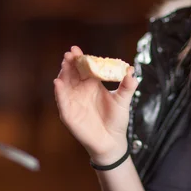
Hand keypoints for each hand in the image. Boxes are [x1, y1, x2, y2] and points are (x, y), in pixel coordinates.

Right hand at [54, 46, 138, 164]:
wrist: (112, 141)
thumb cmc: (116, 120)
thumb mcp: (123, 100)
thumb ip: (127, 86)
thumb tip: (131, 70)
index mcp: (92, 84)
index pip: (83, 68)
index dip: (79, 58)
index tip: (76, 49)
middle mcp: (80, 91)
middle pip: (72, 73)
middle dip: (69, 63)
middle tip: (70, 54)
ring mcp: (73, 102)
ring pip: (64, 84)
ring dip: (63, 73)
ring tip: (65, 64)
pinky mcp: (69, 114)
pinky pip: (62, 102)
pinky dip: (59, 92)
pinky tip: (58, 83)